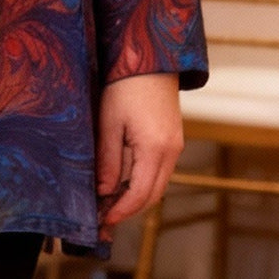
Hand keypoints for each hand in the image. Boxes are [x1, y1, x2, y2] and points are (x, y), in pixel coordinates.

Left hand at [95, 72, 182, 242]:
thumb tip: (104, 191)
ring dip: (137, 196)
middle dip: (129, 209)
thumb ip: (108, 159)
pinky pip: (160, 169)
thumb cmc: (125, 85)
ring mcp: (176, 145)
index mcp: (156, 149)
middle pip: (153, 194)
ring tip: (110, 201)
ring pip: (158, 183)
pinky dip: (143, 181)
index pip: (141, 195)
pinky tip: (124, 180)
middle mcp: (172, 151)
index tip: (103, 220)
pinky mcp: (173, 137)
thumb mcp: (110, 122)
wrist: (150, 58)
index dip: (121, 211)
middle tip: (104, 215)